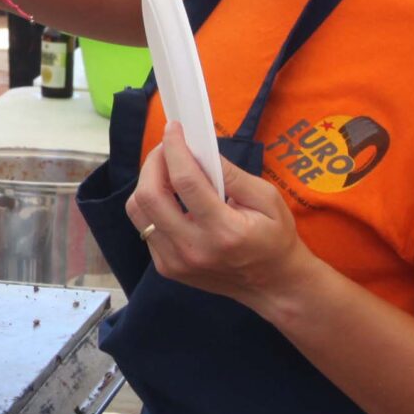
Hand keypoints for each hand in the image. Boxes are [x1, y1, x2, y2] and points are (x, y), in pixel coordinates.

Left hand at [124, 123, 317, 317]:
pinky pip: (145, 227)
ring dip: (147, 182)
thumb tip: (199, 149)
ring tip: (167, 169)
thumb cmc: (275, 238)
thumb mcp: (267, 199)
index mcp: (224, 231)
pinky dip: (152, 205)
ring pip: (138, 212)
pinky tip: (172, 197)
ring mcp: (175, 262)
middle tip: (168, 147)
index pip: (184, 182)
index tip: (173, 128)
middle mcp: (193, 249)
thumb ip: (232, 174)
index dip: (173, 149)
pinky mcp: (166, 268)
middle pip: (149, 196)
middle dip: (153, 162)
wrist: (272, 285)